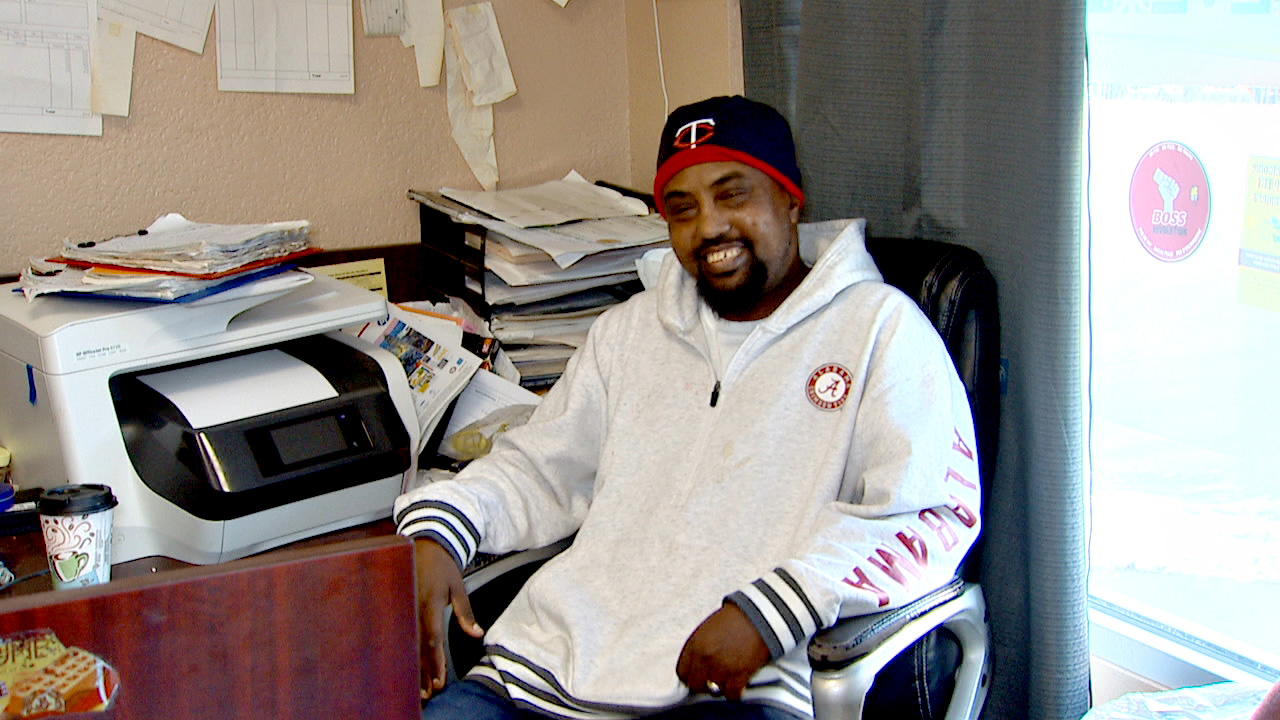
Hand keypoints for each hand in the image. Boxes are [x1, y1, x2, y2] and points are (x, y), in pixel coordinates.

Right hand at [413, 538, 483, 699]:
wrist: (423, 544)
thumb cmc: (442, 565)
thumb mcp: (457, 587)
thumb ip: (465, 613)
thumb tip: (477, 634)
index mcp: (429, 602)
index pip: (433, 638)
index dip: (436, 661)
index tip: (440, 679)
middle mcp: (413, 607)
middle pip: (417, 647)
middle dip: (424, 671)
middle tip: (430, 692)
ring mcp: (403, 607)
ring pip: (407, 643)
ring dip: (414, 666)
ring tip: (419, 686)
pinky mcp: (397, 606)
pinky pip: (401, 634)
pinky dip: (405, 652)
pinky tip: (407, 666)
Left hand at [675, 602, 770, 700]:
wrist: (759, 615)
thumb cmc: (735, 620)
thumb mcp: (708, 631)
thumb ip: (699, 650)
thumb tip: (696, 668)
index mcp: (695, 644)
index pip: (682, 673)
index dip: (691, 678)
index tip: (698, 679)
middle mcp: (705, 657)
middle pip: (696, 685)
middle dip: (704, 686)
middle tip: (713, 682)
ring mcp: (721, 666)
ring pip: (714, 692)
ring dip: (721, 688)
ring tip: (728, 681)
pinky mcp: (739, 674)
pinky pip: (731, 694)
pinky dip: (735, 693)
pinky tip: (739, 685)